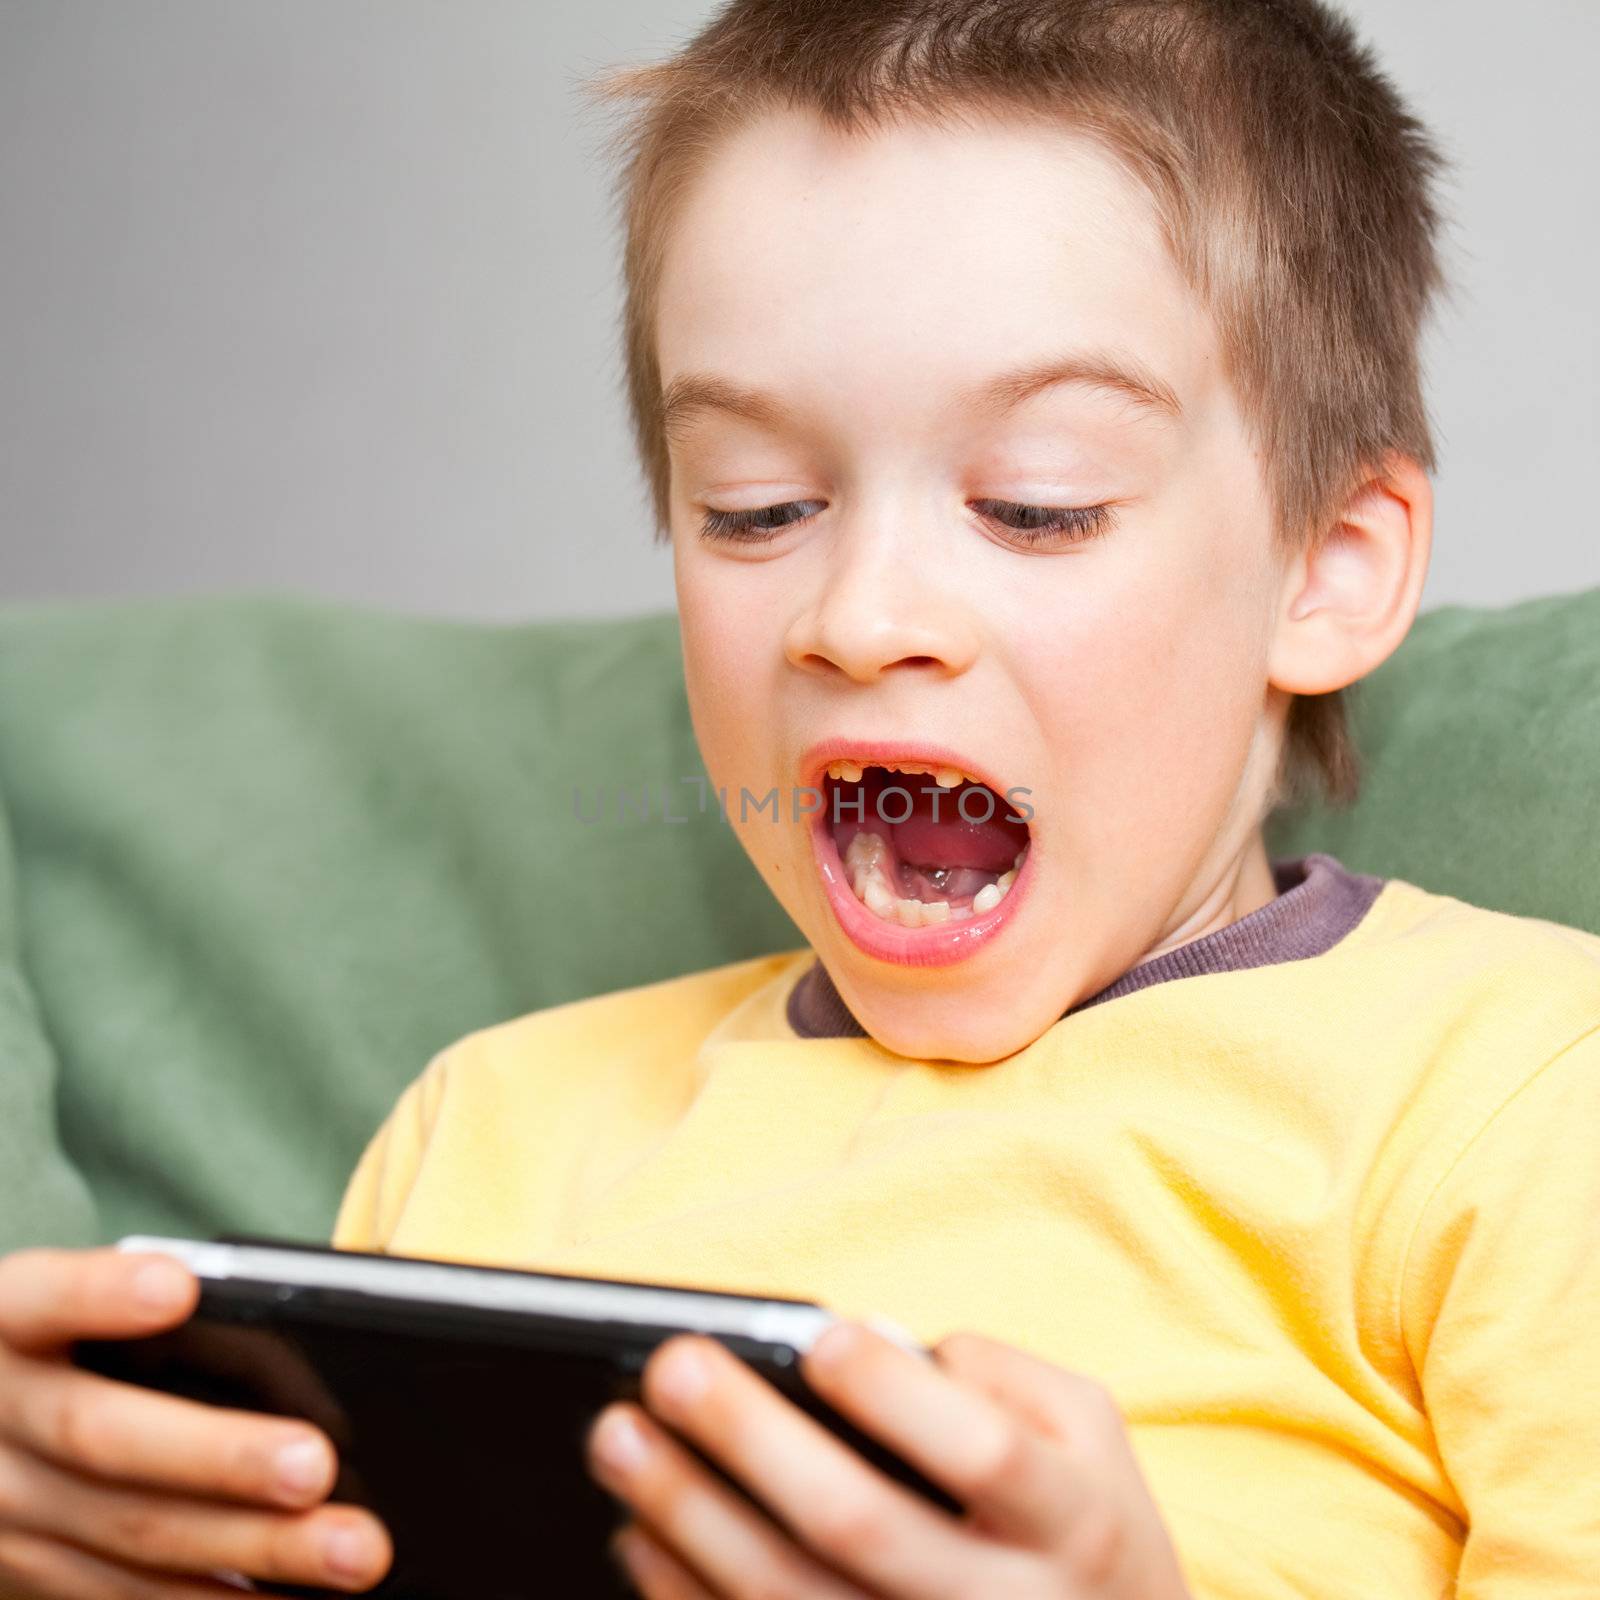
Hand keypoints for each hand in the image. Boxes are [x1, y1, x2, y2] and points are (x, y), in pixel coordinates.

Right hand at [0, 1247, 392, 1597]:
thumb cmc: (67, 1331)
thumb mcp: (75, 1299)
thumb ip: (144, 1302)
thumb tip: (289, 1322)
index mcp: (10, 1320)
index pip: (44, 1298)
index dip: (102, 1294)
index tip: (179, 1288)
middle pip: (104, 1438)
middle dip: (221, 1458)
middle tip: (316, 1468)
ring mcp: (8, 1505)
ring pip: (131, 1533)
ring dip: (252, 1549)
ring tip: (350, 1553)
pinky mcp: (27, 1570)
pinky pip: (124, 1593)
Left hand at [583, 1318, 1191, 1597]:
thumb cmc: (1078, 1519)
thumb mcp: (1083, 1432)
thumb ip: (999, 1376)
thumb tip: (872, 1343)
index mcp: (1071, 1519)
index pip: (984, 1453)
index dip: (899, 1396)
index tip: (820, 1337)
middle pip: (860, 1527)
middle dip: (752, 1440)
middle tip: (671, 1369)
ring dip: (690, 1518)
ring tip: (617, 1441)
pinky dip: (689, 1597)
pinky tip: (638, 1537)